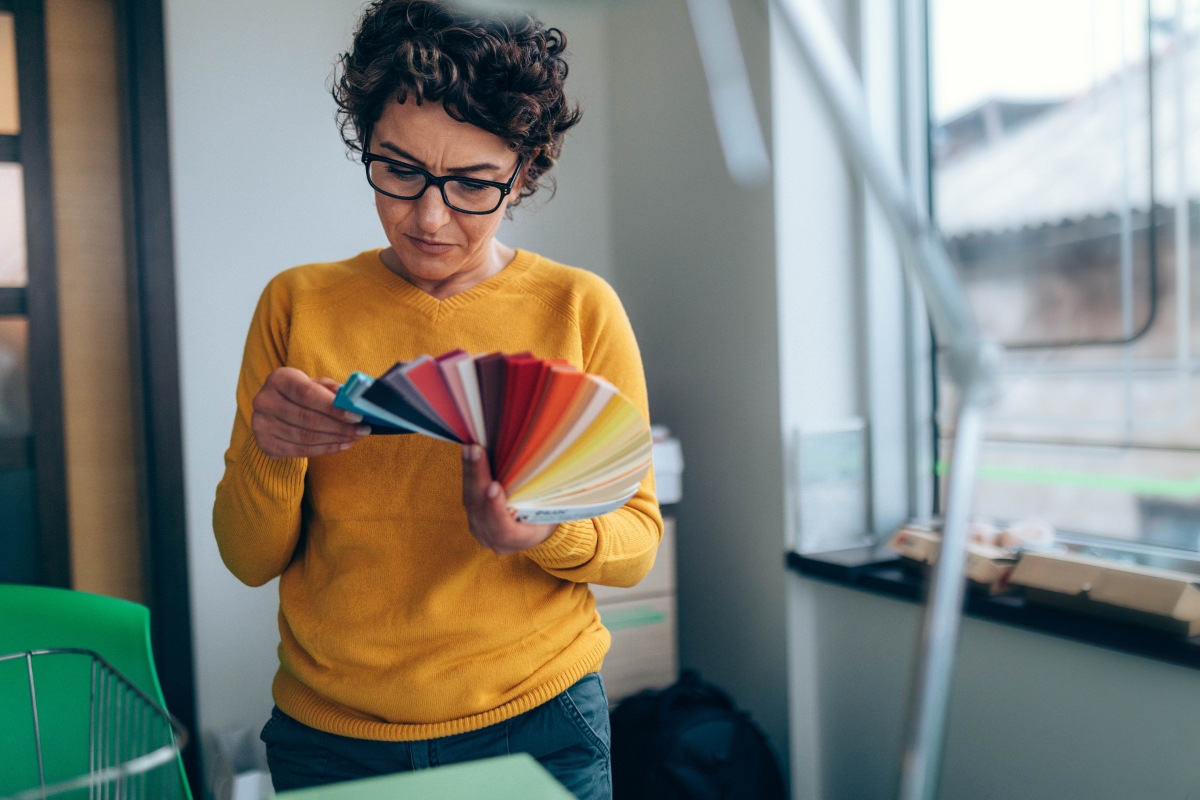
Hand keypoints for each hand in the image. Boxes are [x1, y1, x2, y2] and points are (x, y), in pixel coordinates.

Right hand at [251, 367, 369, 457]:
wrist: (276, 409)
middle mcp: (264, 400)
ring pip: (305, 437)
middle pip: (308, 418)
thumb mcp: (317, 385)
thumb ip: (334, 390)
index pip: (307, 394)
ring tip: (355, 438)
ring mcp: (261, 424)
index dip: (333, 407)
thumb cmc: (302, 394)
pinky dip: (324, 449)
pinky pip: (300, 450)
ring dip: (335, 439)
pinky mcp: (264, 443)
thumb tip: (354, 400)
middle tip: (363, 430)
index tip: (357, 416)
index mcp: (279, 379)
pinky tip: (342, 445)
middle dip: (340, 427)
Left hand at [462, 445, 556, 554]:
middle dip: (477, 479)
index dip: (496, 509)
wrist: (534, 529)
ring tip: (470, 449)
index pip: (502, 529)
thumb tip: (547, 467)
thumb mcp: (549, 510)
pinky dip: (469, 474)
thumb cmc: (547, 516)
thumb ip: (540, 496)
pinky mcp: (474, 516)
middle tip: (476, 453)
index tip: (494, 487)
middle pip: (480, 510)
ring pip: (471, 501)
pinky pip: (469, 496)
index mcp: (518, 540)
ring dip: (470, 472)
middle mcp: (494, 539)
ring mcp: (481, 529)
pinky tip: (468, 454)